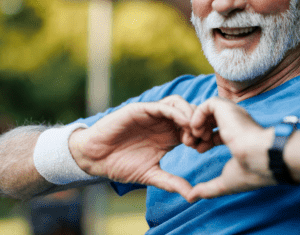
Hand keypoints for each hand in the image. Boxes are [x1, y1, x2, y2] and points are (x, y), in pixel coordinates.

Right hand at [69, 95, 194, 195]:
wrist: (95, 158)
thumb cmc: (120, 165)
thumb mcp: (150, 175)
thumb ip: (171, 182)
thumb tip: (192, 196)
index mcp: (168, 136)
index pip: (192, 128)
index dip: (202, 136)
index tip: (204, 149)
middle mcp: (162, 123)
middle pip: (190, 112)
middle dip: (199, 123)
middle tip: (202, 139)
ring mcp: (152, 114)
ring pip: (179, 104)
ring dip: (190, 114)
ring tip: (193, 132)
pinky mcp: (141, 109)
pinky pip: (163, 105)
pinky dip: (176, 112)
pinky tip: (182, 123)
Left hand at [183, 97, 276, 201]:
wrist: (261, 157)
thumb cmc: (250, 171)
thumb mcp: (225, 183)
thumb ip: (207, 189)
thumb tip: (191, 197)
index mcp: (239, 136)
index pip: (217, 133)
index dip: (204, 141)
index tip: (198, 151)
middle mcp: (236, 123)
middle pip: (210, 121)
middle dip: (196, 132)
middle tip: (189, 144)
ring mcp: (232, 114)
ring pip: (207, 110)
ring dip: (195, 123)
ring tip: (192, 138)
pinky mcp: (227, 108)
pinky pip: (207, 103)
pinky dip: (198, 115)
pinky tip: (198, 130)